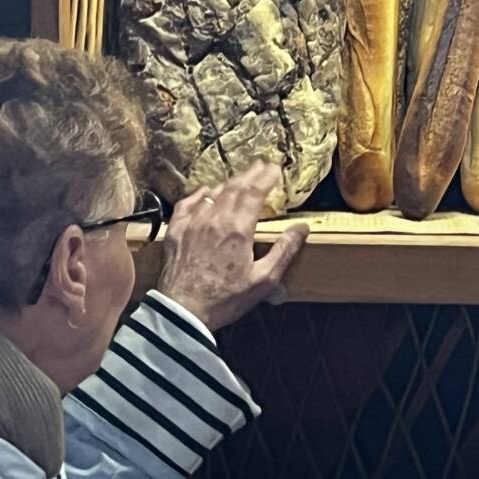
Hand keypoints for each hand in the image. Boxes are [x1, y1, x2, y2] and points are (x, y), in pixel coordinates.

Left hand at [155, 163, 306, 330]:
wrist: (183, 312)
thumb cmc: (225, 299)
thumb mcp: (263, 280)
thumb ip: (284, 251)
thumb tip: (302, 228)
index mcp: (238, 228)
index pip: (254, 192)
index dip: (266, 177)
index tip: (276, 168)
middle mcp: (214, 219)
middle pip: (234, 187)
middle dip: (250, 174)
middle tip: (261, 166)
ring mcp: (192, 223)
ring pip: (212, 194)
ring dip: (229, 183)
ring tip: (240, 178)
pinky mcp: (175, 232)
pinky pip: (187, 204)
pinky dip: (199, 194)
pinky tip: (205, 192)